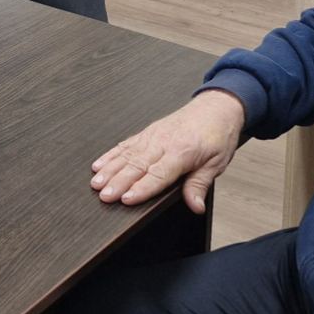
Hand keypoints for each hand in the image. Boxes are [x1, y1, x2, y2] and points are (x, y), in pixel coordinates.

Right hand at [90, 91, 245, 212]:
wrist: (216, 107)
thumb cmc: (217, 134)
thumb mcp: (217, 163)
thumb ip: (200, 185)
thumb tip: (195, 206)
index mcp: (182, 151)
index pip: (158, 174)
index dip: (141, 188)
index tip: (126, 199)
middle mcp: (163, 142)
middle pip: (137, 165)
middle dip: (118, 181)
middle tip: (103, 195)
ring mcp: (152, 136)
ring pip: (127, 154)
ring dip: (110, 169)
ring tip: (96, 182)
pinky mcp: (147, 132)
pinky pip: (126, 144)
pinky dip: (111, 154)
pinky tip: (99, 164)